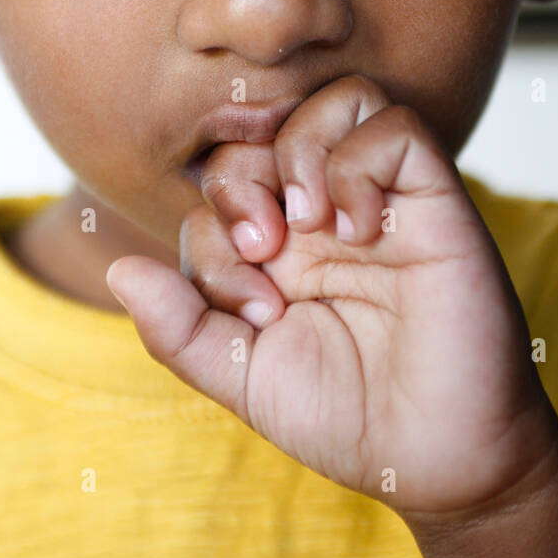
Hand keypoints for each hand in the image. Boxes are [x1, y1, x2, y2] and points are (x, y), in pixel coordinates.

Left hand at [106, 75, 557, 520]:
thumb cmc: (345, 416)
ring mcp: (383, 197)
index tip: (252, 307)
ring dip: (301, 153)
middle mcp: (329, 208)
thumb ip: (178, 328)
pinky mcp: (436, 198)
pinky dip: (360, 163)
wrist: (438, 457)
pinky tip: (357, 229)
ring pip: (336, 100)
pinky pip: (396, 126)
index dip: (215, 226)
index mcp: (281, 243)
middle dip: (242, 179)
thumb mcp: (241, 376)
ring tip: (309, 224)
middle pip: (266, 125)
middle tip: (264, 248)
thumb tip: (119, 268)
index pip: (221, 179)